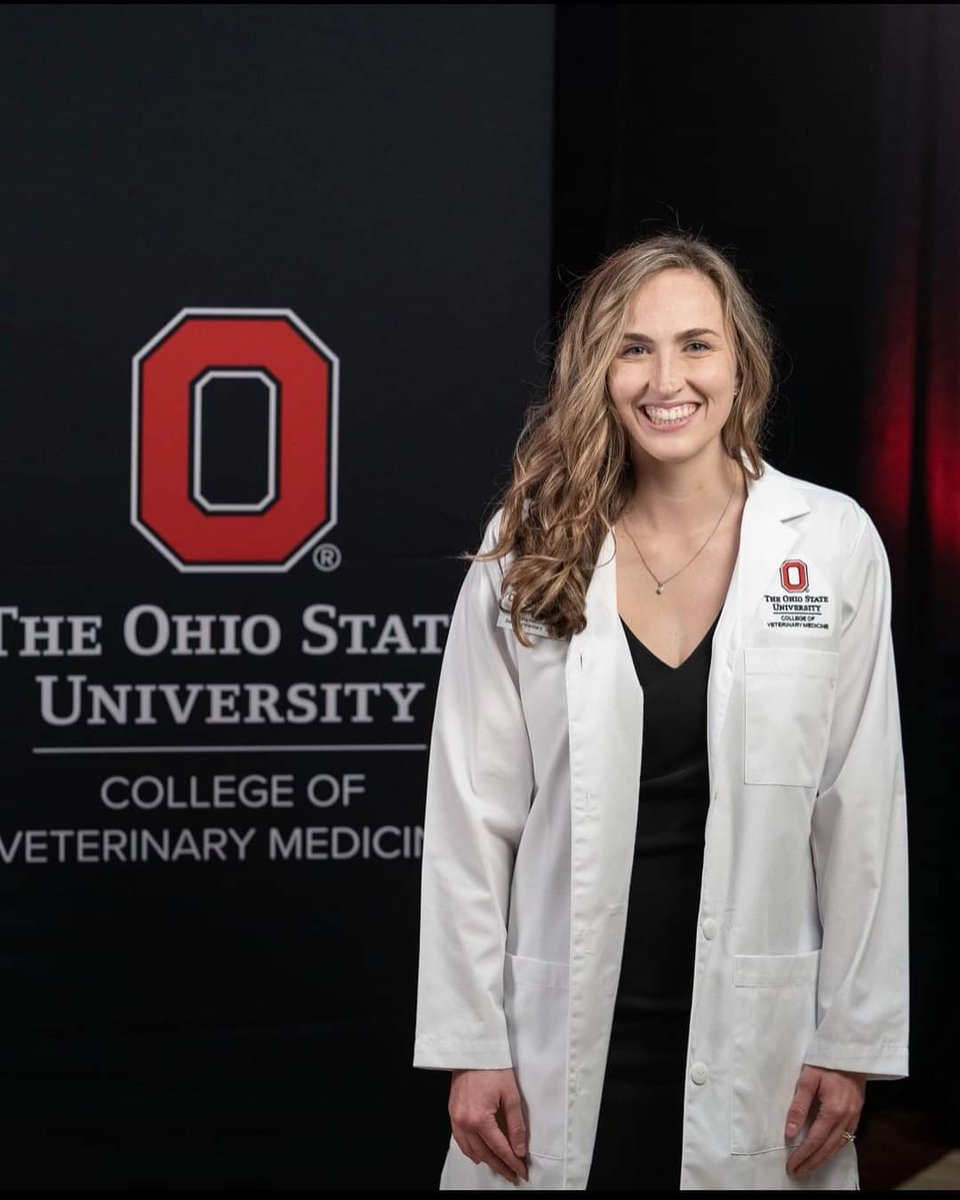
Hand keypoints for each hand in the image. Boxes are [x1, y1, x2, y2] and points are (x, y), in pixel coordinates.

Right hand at [449, 1067, 528, 1183]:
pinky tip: (478, 1154)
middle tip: (513, 1174)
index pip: (500, 1148)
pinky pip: (460, 1140)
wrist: (472, 1050)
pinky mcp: (452, 1113)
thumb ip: (516, 1125)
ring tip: (499, 1166)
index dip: (512, 1162)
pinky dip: (471, 1150)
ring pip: (471, 1150)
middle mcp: (465, 1123)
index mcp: (480, 1119)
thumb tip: (519, 1149)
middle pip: (485, 1154)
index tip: (522, 1171)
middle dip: (500, 1166)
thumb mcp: (511, 1095)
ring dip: (486, 1160)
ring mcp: (456, 1119)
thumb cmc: (492, 1068)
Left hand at [785, 1063, 865, 1179]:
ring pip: (838, 1146)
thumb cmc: (826, 1062)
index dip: (803, 1155)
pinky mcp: (857, 1115)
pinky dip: (834, 1150)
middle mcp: (846, 1118)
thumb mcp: (807, 1079)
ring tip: (809, 1168)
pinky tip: (826, 1154)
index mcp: (834, 1110)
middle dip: (812, 1162)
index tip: (791, 1165)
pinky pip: (846, 1139)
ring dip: (823, 1159)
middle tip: (797, 1173)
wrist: (851, 1052)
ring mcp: (854, 1118)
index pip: (815, 1140)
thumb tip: (790, 1132)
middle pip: (827, 1148)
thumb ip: (798, 1106)